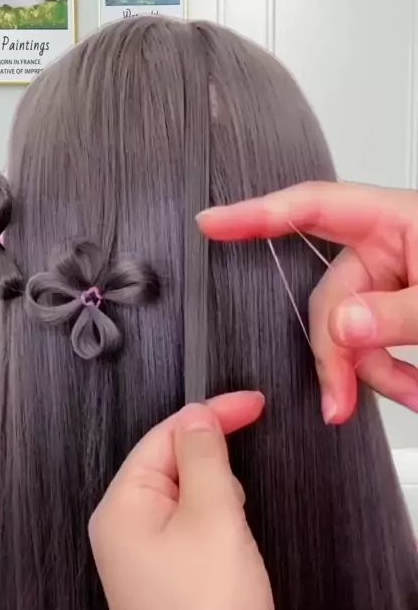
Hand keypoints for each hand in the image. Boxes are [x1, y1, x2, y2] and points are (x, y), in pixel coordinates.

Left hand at [89, 393, 275, 609]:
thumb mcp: (214, 519)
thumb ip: (203, 457)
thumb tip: (196, 415)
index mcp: (121, 508)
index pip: (164, 435)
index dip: (211, 414)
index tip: (252, 404)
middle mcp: (121, 533)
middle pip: (172, 466)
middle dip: (215, 472)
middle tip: (239, 507)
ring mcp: (140, 563)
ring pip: (187, 502)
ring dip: (220, 507)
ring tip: (234, 550)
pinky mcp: (163, 588)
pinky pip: (191, 537)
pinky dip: (218, 536)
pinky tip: (230, 567)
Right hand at [197, 182, 417, 422]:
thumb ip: (396, 313)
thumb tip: (342, 326)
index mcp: (392, 220)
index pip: (311, 207)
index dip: (256, 214)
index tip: (211, 223)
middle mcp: (385, 246)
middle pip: (327, 295)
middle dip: (334, 353)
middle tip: (337, 402)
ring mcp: (392, 278)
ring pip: (349, 329)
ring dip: (369, 371)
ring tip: (409, 393)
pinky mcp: (398, 308)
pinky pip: (373, 342)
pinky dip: (389, 371)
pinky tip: (412, 387)